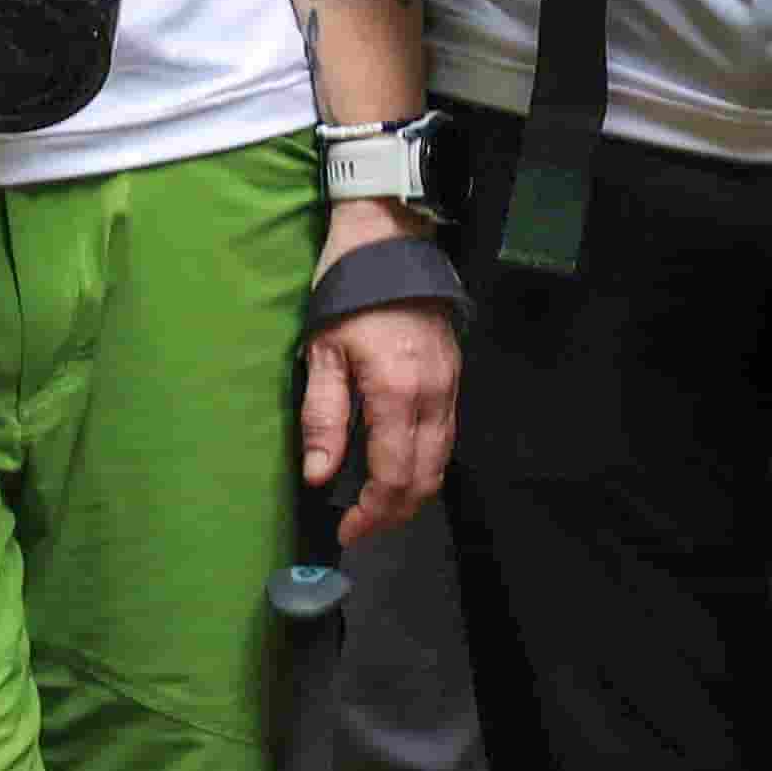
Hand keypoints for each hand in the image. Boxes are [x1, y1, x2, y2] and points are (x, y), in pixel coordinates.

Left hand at [299, 207, 462, 543]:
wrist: (389, 241)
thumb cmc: (348, 292)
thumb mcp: (322, 352)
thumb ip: (323, 418)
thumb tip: (318, 474)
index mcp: (397, 392)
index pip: (394, 477)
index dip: (373, 513)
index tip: (348, 529)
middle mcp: (432, 396)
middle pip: (426, 480)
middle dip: (395, 513)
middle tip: (362, 525)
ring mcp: (449, 386)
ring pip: (441, 462)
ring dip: (412, 492)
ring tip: (377, 504)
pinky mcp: (453, 376)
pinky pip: (445, 436)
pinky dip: (424, 463)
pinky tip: (398, 465)